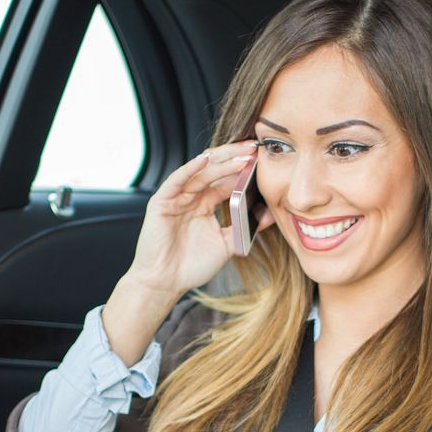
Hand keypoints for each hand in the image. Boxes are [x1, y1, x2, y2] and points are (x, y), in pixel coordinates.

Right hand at [123, 140, 272, 298]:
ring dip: (222, 162)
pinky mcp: (162, 201)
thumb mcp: (227, 244)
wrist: (165, 283)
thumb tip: (269, 214)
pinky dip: (190, 168)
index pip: (227, 179)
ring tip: (242, 155)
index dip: (244, 169)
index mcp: (205, 204)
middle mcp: (191, 196)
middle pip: (215, 169)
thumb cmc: (191, 266)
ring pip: (200, 171)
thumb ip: (245, 229)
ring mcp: (176, 197)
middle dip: (235, 157)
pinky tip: (205, 160)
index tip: (264, 160)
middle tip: (255, 148)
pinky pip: (177, 180)